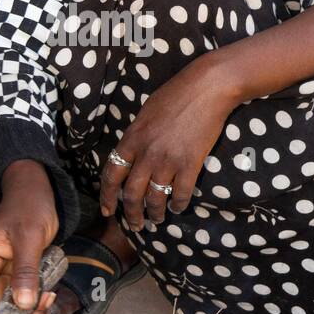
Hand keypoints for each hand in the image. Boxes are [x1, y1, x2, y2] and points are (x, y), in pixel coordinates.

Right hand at [0, 160, 59, 313]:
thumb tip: (22, 305)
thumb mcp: (30, 236)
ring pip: (6, 313)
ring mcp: (3, 278)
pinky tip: (50, 297)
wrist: (37, 190)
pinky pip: (22, 302)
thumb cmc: (29, 207)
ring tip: (46, 308)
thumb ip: (26, 270)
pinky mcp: (18, 278)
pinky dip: (35, 307)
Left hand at [99, 52, 238, 229]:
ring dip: (155, 213)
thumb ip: (136, 137)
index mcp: (131, 139)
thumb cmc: (176, 94)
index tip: (107, 211)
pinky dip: (178, 205)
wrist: (206, 88)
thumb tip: (132, 155)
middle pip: (132, 194)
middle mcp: (146, 153)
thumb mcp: (145, 113)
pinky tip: (178, 208)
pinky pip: (180, 194)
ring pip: (155, 198)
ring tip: (157, 219)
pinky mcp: (190, 164)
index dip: (107, 197)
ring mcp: (168, 160)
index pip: (111, 174)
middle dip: (132, 214)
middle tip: (135, 225)